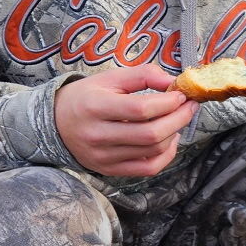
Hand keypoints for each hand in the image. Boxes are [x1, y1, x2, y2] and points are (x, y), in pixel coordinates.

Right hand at [53, 65, 194, 177]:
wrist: (55, 123)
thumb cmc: (86, 97)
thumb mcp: (109, 78)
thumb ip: (142, 75)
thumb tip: (172, 82)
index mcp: (94, 107)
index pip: (141, 109)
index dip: (168, 102)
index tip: (181, 94)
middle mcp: (97, 135)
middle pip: (151, 134)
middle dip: (179, 119)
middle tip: (189, 106)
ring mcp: (103, 157)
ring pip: (153, 151)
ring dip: (175, 134)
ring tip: (178, 119)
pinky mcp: (109, 170)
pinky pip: (148, 168)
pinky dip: (166, 155)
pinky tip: (169, 139)